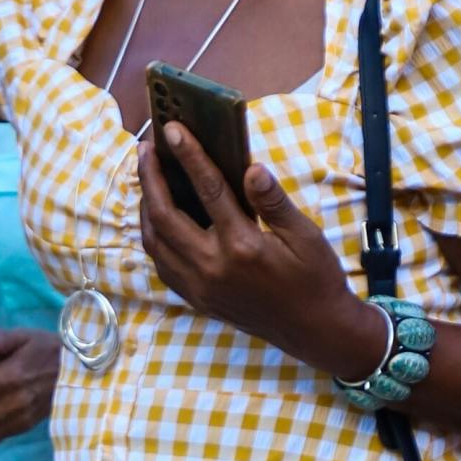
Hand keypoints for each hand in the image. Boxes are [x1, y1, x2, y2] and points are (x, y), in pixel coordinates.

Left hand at [136, 126, 387, 380]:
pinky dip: (154, 236)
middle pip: (165, 215)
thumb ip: (274, 202)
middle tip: (145, 150)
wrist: (315, 331)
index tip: (172, 129)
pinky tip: (158, 218)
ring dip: (146, 207)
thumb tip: (251, 168)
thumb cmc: (316, 278)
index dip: (189, 155)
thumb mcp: (306, 236)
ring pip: (155, 242)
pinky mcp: (196, 299)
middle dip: (150, 178)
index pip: (208, 189)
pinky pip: (162, 264)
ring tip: (148, 178)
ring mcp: (200, 287)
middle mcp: (212, 267)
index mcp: (242, 246)